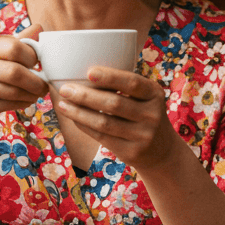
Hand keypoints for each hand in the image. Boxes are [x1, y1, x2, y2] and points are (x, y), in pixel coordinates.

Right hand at [0, 24, 46, 130]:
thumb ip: (17, 42)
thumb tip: (40, 27)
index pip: (14, 47)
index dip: (32, 57)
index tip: (37, 64)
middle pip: (15, 72)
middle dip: (36, 81)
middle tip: (43, 85)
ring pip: (14, 91)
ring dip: (31, 94)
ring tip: (36, 94)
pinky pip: (8, 105)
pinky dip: (22, 103)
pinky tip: (24, 100)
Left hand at [54, 67, 180, 170]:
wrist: (162, 151)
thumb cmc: (143, 114)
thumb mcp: (145, 98)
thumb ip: (124, 87)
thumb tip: (83, 73)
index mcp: (154, 94)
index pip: (132, 83)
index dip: (110, 77)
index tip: (89, 72)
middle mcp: (151, 114)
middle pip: (113, 103)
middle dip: (85, 96)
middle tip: (65, 89)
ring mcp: (142, 135)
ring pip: (104, 123)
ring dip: (79, 112)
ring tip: (62, 104)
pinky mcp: (131, 152)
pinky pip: (101, 137)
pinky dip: (84, 125)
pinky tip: (73, 117)